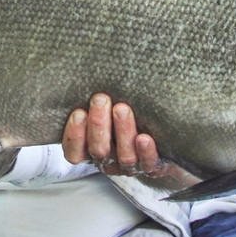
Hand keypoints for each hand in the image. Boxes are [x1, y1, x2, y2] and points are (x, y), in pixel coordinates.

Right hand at [62, 93, 195, 186]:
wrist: (161, 145)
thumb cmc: (124, 119)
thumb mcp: (105, 112)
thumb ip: (96, 102)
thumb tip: (90, 69)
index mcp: (91, 149)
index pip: (75, 151)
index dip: (74, 135)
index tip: (78, 112)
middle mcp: (109, 159)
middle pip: (99, 149)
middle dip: (98, 125)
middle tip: (101, 100)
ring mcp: (130, 165)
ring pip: (124, 155)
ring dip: (122, 131)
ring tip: (122, 109)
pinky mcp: (152, 166)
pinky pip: (148, 163)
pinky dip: (145, 151)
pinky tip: (144, 138)